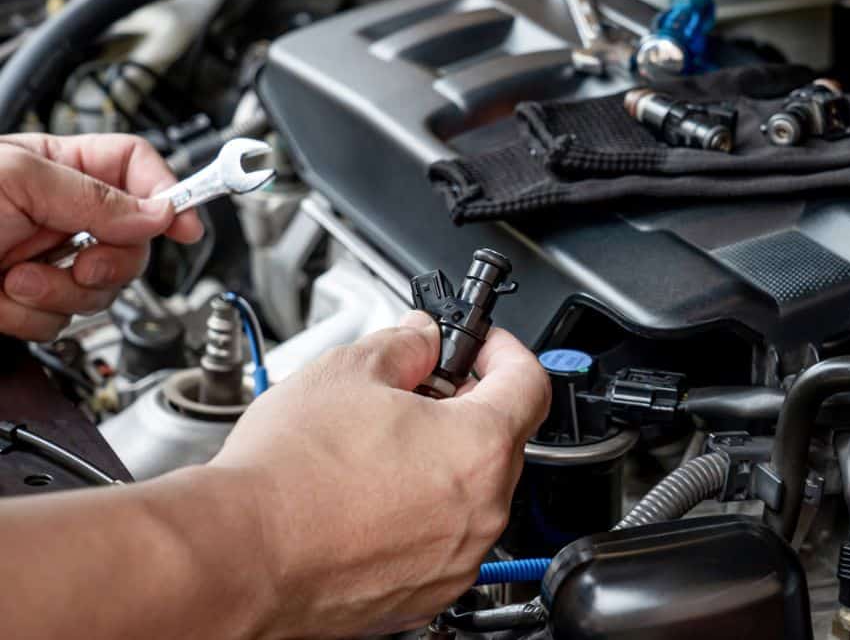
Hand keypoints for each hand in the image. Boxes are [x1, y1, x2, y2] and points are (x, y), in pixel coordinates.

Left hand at [0, 133, 202, 339]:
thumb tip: (159, 212)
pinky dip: (32, 318)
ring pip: (104, 289)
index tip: (185, 225)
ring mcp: (48, 260)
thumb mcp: (17, 179)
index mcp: (58, 169)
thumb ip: (93, 195)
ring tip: (18, 279)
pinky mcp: (30, 302)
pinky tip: (3, 298)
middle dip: (112, 262)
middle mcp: (60, 214)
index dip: (168, 193)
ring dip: (62, 293)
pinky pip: (62, 322)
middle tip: (85, 265)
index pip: (136, 168)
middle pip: (134, 241)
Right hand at [209, 311, 550, 636]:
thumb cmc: (288, 475)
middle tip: (418, 388)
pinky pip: (442, 539)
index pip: (529, 383)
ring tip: (380, 444)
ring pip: (471, 493)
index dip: (505, 351)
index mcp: (479, 448)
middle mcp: (482, 512)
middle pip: (501, 440)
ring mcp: (456, 559)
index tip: (480, 346)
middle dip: (467, 405)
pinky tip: (370, 493)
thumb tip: (422, 338)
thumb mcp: (349, 371)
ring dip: (443, 461)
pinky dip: (421, 511)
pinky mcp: (424, 593)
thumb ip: (404, 344)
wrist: (238, 556)